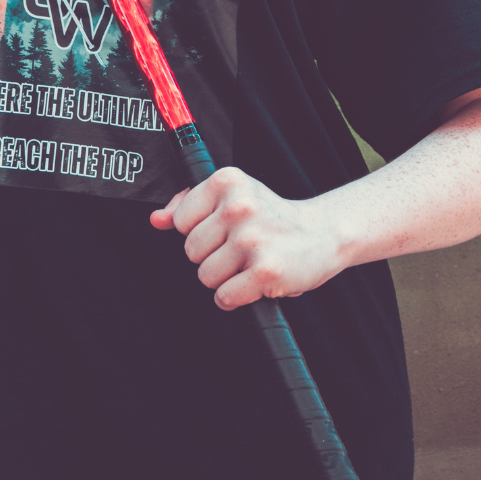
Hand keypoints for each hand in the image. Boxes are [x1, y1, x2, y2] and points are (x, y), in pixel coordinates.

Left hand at [149, 167, 343, 309]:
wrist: (323, 234)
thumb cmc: (272, 217)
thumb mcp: (232, 196)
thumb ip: (189, 204)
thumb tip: (157, 219)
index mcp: (227, 181)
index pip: (181, 220)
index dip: (199, 231)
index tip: (223, 228)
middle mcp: (238, 207)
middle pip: (191, 252)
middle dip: (211, 257)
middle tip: (239, 249)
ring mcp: (252, 239)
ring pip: (205, 276)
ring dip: (224, 279)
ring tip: (248, 263)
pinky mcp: (265, 272)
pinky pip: (225, 297)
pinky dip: (235, 297)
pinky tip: (253, 282)